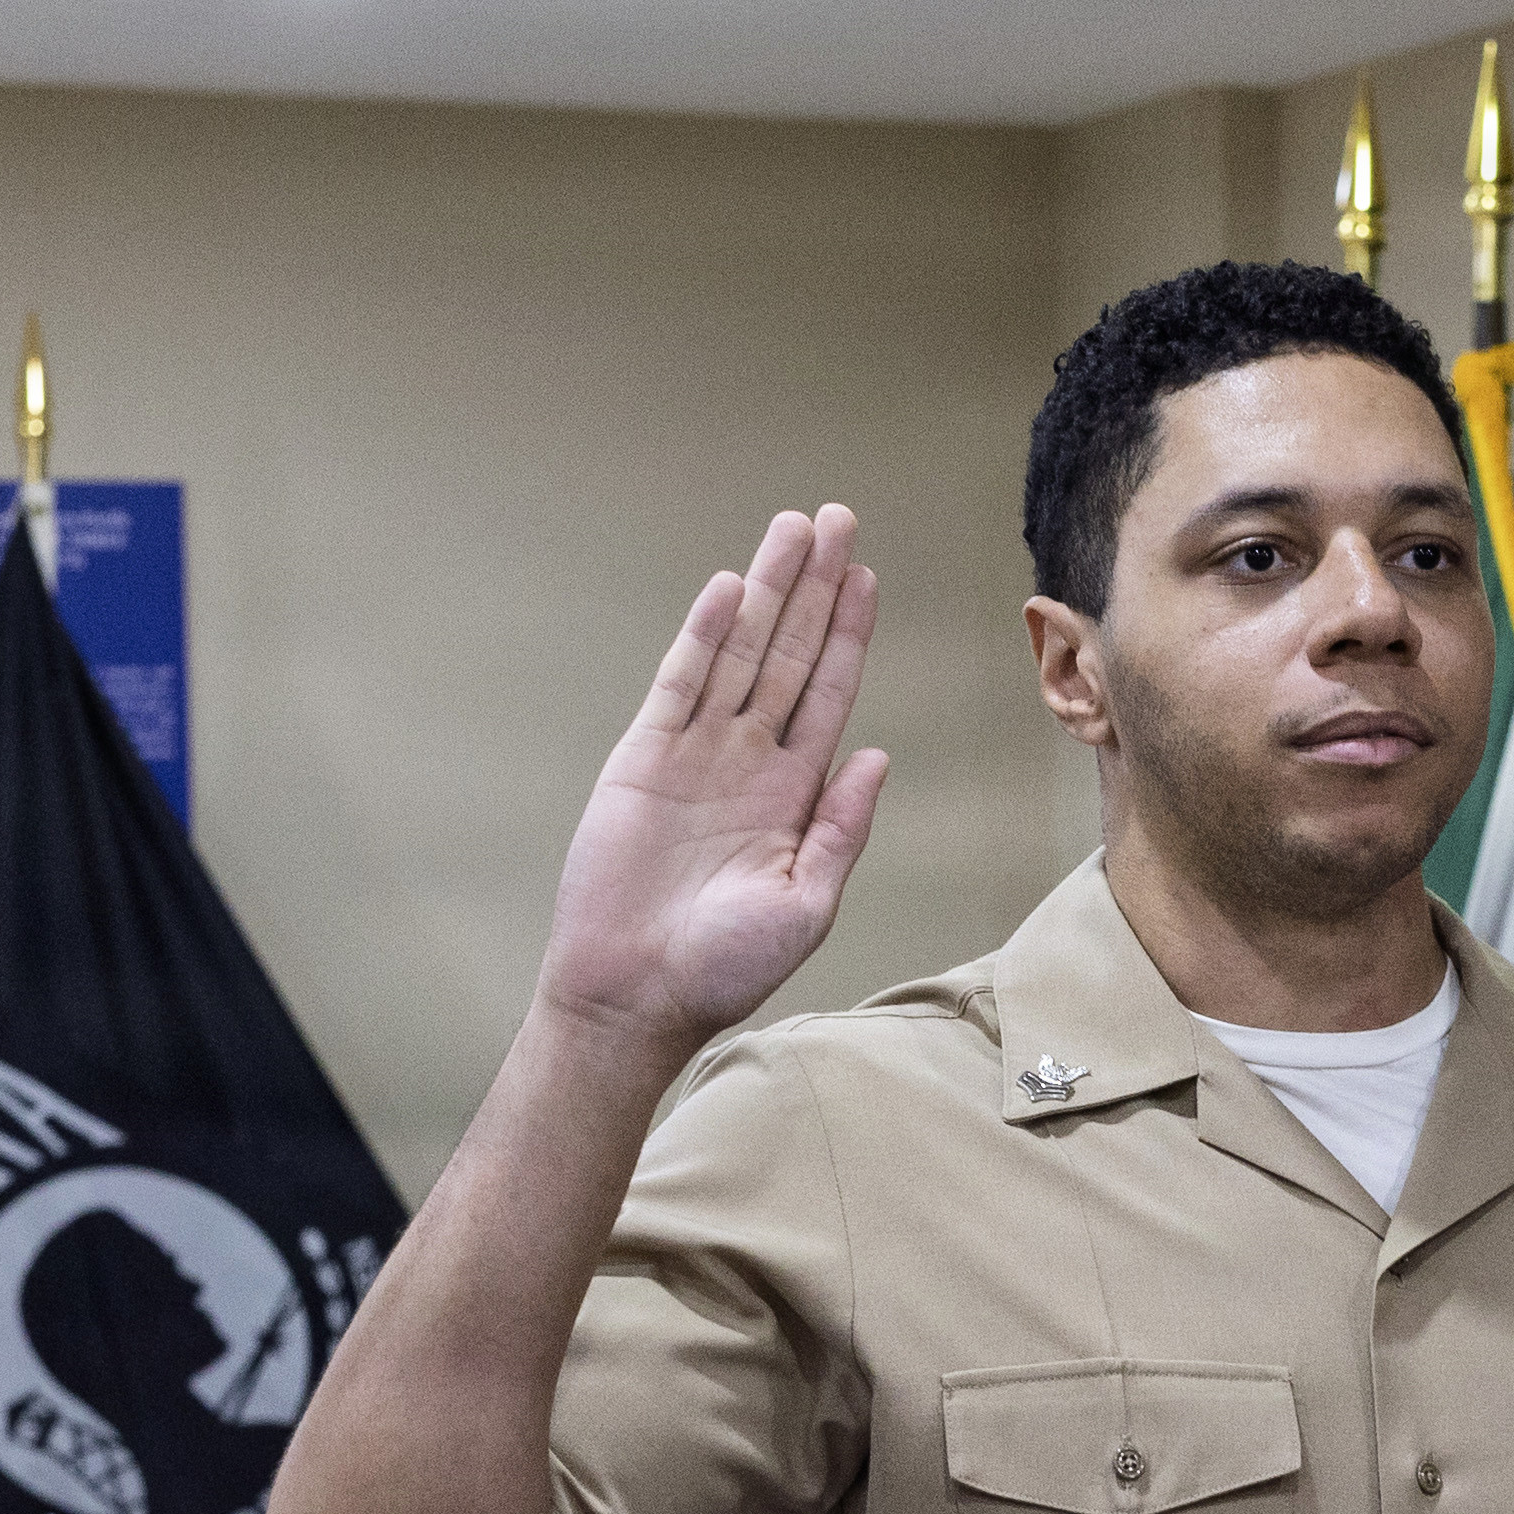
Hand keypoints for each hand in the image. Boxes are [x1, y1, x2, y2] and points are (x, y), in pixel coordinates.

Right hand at [535, 508, 891, 1054]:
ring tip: (792, 528)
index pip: (827, 694)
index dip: (847, 634)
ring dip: (767, 591)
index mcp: (792, 795)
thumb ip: (842, 828)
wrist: (637, 995)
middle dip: (814, 588)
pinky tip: (731, 587)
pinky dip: (704, 634)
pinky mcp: (643, 759)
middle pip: (787, 654)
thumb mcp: (807, 903)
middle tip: (836, 518)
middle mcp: (747, 762)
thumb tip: (877, 755)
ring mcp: (695, 755)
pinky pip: (679, 682)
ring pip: (738, 652)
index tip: (865, 577)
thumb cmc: (725, 968)